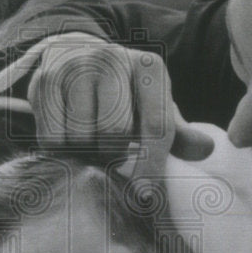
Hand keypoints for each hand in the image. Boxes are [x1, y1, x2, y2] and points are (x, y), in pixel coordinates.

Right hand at [26, 32, 213, 170]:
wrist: (75, 55)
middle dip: (113, 154)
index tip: (147, 196)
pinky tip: (67, 136)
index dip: (152, 166)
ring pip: (78, 136)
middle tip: (112, 156)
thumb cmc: (123, 92)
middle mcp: (111, 59)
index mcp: (148, 67)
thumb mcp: (154, 106)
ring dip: (85, 151)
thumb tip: (208, 150)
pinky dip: (59, 148)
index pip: (155, 124)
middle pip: (113, 132)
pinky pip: (50, 136)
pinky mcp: (43, 80)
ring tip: (90, 143)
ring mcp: (74, 67)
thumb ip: (178, 133)